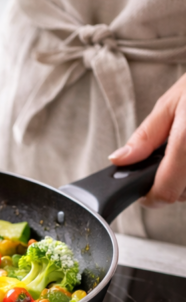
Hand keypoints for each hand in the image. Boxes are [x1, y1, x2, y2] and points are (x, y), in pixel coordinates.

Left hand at [109, 73, 185, 205]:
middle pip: (181, 195)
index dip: (149, 197)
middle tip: (166, 159)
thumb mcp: (170, 105)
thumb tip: (120, 160)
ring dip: (184, 180)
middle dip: (167, 183)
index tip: (142, 191)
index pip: (165, 192)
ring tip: (183, 149)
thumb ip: (144, 138)